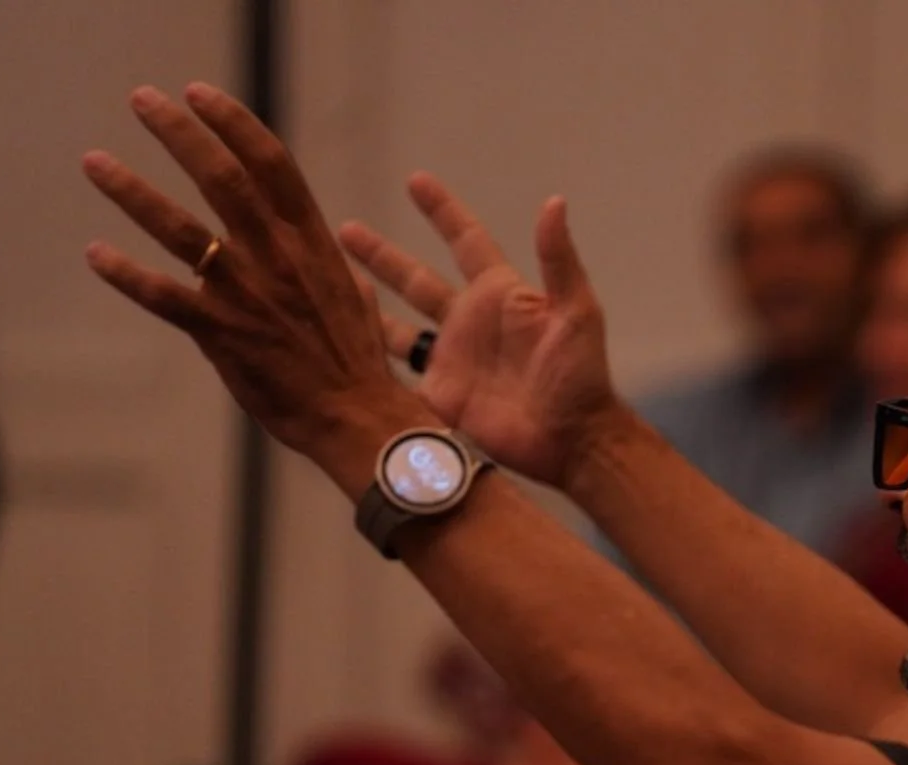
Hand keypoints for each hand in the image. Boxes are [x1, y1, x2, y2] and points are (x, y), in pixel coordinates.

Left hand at [82, 84, 424, 477]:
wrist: (359, 417)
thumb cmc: (361, 364)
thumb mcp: (358, 302)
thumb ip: (336, 272)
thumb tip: (340, 261)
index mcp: (312, 243)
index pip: (272, 165)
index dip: (234, 124)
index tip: (201, 94)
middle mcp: (278, 258)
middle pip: (222, 178)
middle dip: (178, 133)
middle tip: (143, 100)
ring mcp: (248, 294)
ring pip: (181, 230)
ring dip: (132, 191)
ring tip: (95, 162)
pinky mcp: (223, 333)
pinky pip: (164, 297)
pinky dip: (126, 274)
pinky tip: (97, 254)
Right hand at [337, 174, 619, 486]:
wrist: (572, 440)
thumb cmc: (581, 375)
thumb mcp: (576, 312)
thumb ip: (558, 260)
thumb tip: (554, 202)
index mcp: (500, 295)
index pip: (466, 240)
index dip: (442, 210)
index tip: (416, 180)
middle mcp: (470, 322)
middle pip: (415, 280)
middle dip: (381, 256)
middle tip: (342, 230)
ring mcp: (451, 359)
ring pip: (397, 324)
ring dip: (366, 303)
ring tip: (327, 283)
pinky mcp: (438, 395)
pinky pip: (394, 372)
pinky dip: (368, 358)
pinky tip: (337, 345)